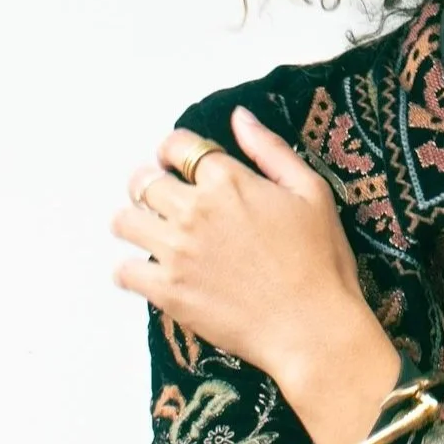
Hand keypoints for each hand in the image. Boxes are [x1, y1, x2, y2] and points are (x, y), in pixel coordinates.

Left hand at [111, 108, 397, 443]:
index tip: (178, 163)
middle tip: (163, 198)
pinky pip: (123, 271)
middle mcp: (193, 209)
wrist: (312, 327)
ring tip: (151, 231)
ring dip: (133, 220)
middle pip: (142, 180)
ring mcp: (175, 252)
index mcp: (227, 180)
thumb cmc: (320, 259)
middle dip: (149, 182)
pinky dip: (130, 269)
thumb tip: (239, 115)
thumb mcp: (310, 190)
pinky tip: (148, 271)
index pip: (176, 146)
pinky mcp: (167, 292)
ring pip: (123, 222)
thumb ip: (269, 149)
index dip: (173, 150)